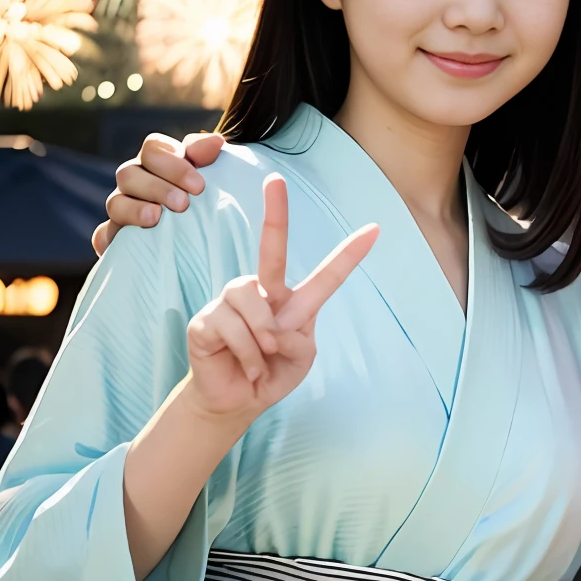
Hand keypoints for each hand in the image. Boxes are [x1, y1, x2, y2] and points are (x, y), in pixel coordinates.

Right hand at [93, 131, 225, 255]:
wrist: (200, 237)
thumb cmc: (205, 199)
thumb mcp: (211, 174)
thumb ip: (206, 156)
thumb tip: (215, 141)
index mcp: (156, 162)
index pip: (152, 148)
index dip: (172, 164)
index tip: (198, 186)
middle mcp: (134, 181)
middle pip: (128, 173)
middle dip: (157, 188)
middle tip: (183, 204)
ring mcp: (122, 208)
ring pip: (115, 203)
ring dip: (135, 209)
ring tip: (156, 217)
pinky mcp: (115, 237)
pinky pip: (103, 234)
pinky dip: (110, 236)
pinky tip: (126, 240)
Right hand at [182, 174, 376, 422]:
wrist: (237, 400)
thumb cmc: (272, 373)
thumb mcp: (301, 360)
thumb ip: (299, 340)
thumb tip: (274, 328)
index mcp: (295, 302)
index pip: (327, 275)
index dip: (350, 255)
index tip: (375, 229)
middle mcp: (263, 292)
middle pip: (272, 250)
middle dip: (275, 214)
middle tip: (275, 180)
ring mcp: (231, 301)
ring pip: (254, 303)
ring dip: (264, 340)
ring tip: (262, 357)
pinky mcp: (205, 319)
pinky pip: (233, 328)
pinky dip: (247, 355)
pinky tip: (245, 365)